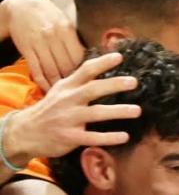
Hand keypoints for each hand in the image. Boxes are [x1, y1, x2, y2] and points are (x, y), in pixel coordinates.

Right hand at [0, 0, 84, 90]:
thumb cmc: (49, 15)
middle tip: (82, 94)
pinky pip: (36, 70)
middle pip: (67, 66)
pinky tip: (49, 91)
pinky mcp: (26, 49)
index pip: (79, 56)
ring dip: (60, 85)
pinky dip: (43, 83)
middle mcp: (52, 37)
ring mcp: (38, 44)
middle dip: (75, 82)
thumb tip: (94, 57)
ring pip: (52, 70)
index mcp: (66, 30)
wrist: (22, 4)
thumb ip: (76, 40)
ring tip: (68, 98)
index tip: (93, 82)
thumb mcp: (66, 23)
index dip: (87, 72)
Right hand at [3, 52, 141, 165]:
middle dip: (114, 84)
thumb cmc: (50, 109)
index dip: (102, 63)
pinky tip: (124, 136)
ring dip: (118, 111)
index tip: (119, 56)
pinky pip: (92, 137)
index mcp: (67, 86)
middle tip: (134, 82)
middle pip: (92, 89)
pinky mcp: (69, 137)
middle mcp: (68, 100)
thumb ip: (80, 81)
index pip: (85, 70)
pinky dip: (109, 137)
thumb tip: (104, 67)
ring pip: (95, 113)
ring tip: (137, 110)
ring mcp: (68, 119)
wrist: (25, 132)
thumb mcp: (61, 91)